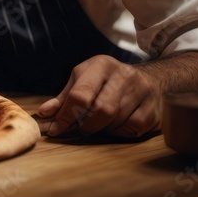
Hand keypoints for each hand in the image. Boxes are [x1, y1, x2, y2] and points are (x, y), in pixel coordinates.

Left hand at [36, 55, 162, 137]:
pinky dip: (120, 132)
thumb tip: (43, 114)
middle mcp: (123, 74)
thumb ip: (64, 98)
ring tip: (99, 123)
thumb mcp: (83, 79)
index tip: (56, 130)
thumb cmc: (107, 81)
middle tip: (81, 127)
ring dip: (103, 129)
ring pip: (115, 121)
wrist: (152, 77)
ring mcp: (142, 90)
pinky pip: (132, 128)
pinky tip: (116, 125)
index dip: (65, 116)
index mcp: (101, 65)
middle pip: (100, 110)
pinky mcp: (154, 108)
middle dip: (86, 124)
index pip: (80, 94)